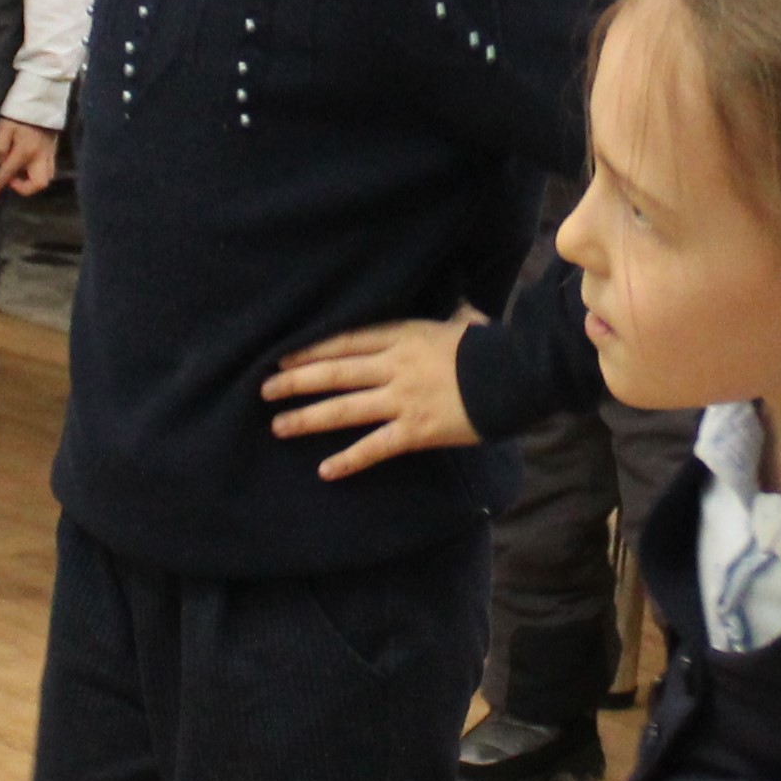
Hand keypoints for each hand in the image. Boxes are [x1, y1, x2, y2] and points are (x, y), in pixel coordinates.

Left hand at [0, 116, 61, 198]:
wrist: (41, 98)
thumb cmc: (20, 111)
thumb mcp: (4, 127)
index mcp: (25, 151)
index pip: (9, 174)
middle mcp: (40, 156)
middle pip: (39, 184)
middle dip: (25, 187)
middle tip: (12, 178)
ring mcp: (50, 153)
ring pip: (46, 178)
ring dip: (32, 180)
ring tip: (20, 171)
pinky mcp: (54, 149)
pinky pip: (49, 168)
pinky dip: (38, 172)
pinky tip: (28, 163)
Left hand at [264, 313, 485, 480]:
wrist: (517, 374)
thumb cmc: (492, 347)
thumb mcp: (462, 322)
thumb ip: (448, 318)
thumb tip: (459, 310)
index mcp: (402, 335)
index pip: (344, 342)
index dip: (309, 351)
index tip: (281, 358)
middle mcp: (395, 366)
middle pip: (334, 372)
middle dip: (295, 382)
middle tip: (264, 391)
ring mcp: (403, 399)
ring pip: (345, 409)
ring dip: (308, 418)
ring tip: (278, 427)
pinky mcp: (416, 430)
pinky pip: (375, 447)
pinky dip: (349, 460)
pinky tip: (325, 470)